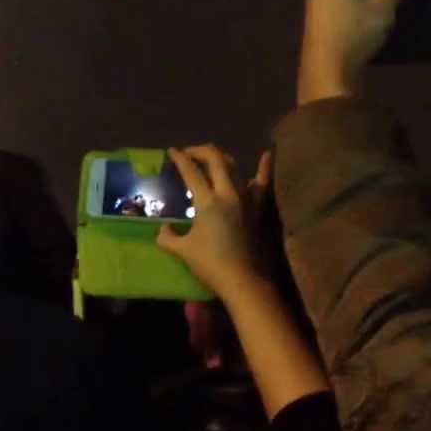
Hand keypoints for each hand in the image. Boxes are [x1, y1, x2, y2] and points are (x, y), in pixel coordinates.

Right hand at [156, 146, 269, 298]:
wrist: (243, 280)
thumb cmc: (210, 264)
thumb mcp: (182, 250)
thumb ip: (167, 237)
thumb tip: (164, 229)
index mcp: (207, 202)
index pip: (191, 172)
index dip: (179, 159)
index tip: (171, 151)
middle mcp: (228, 193)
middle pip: (215, 160)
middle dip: (200, 151)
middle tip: (189, 153)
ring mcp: (247, 199)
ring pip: (235, 167)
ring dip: (221, 158)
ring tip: (211, 158)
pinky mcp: (259, 208)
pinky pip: (263, 183)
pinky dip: (264, 168)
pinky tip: (266, 155)